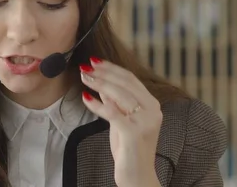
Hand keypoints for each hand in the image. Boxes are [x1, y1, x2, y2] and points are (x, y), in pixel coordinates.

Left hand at [80, 57, 162, 186]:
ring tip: (84, 77)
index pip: (130, 79)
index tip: (94, 61)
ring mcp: (145, 121)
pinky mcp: (134, 133)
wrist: (137, 176)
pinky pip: (113, 113)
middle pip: (125, 83)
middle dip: (103, 72)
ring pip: (120, 94)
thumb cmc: (129, 148)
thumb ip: (114, 101)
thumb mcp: (121, 119)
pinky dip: (97, 104)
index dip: (111, 68)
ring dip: (99, 83)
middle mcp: (152, 110)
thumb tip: (101, 81)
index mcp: (151, 104)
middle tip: (85, 66)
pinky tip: (86, 98)